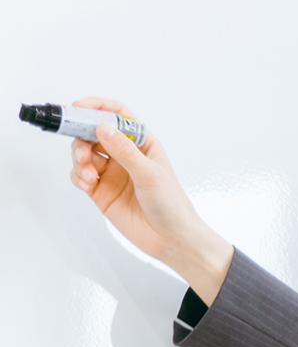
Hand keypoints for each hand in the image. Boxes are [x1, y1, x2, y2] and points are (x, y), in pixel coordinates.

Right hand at [65, 98, 234, 301]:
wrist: (171, 239)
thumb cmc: (171, 204)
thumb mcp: (150, 174)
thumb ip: (124, 151)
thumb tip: (102, 127)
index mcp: (142, 144)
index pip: (118, 116)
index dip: (98, 108)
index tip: (79, 107)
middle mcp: (125, 155)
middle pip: (93, 133)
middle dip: (82, 137)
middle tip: (82, 150)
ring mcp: (111, 172)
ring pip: (83, 153)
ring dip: (79, 158)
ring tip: (88, 173)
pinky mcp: (100, 190)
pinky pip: (80, 175)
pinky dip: (78, 176)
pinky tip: (87, 183)